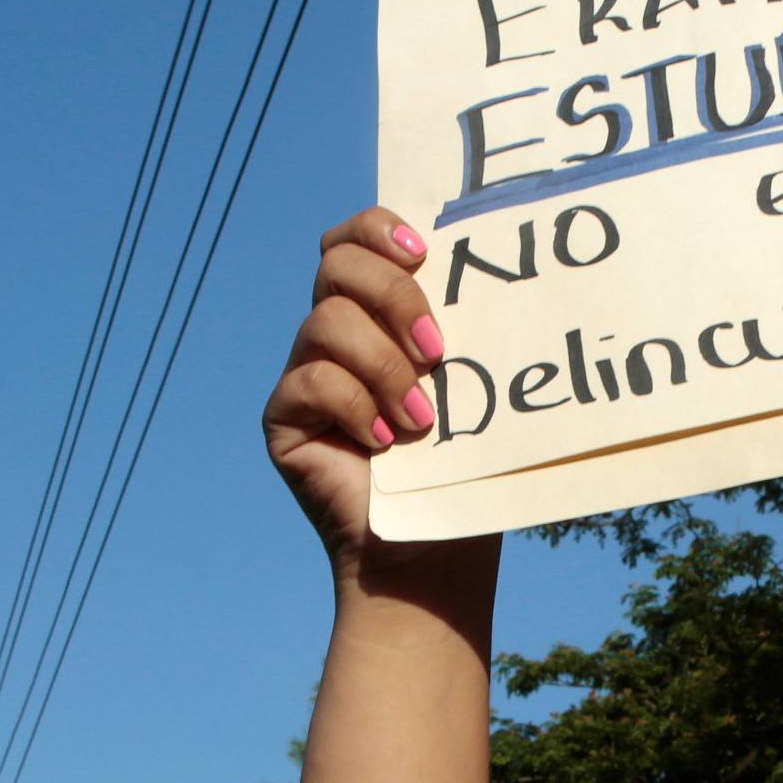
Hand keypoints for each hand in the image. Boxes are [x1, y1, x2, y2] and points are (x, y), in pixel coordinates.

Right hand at [262, 210, 452, 572]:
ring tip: (422, 419)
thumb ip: (468, 330)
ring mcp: (305, 374)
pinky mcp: (284, 417)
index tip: (424, 250)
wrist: (433, 554)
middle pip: (338, 264)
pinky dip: (355, 405)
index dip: (379, 227)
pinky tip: (384, 443)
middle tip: (438, 351)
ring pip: (327, 321)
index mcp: (380, 314)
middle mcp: (337, 334)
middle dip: (394, 295)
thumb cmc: (464, 470)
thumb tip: (498, 270)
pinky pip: (310, 380)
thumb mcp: (476, 389)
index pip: (357, 239)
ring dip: (384, 366)